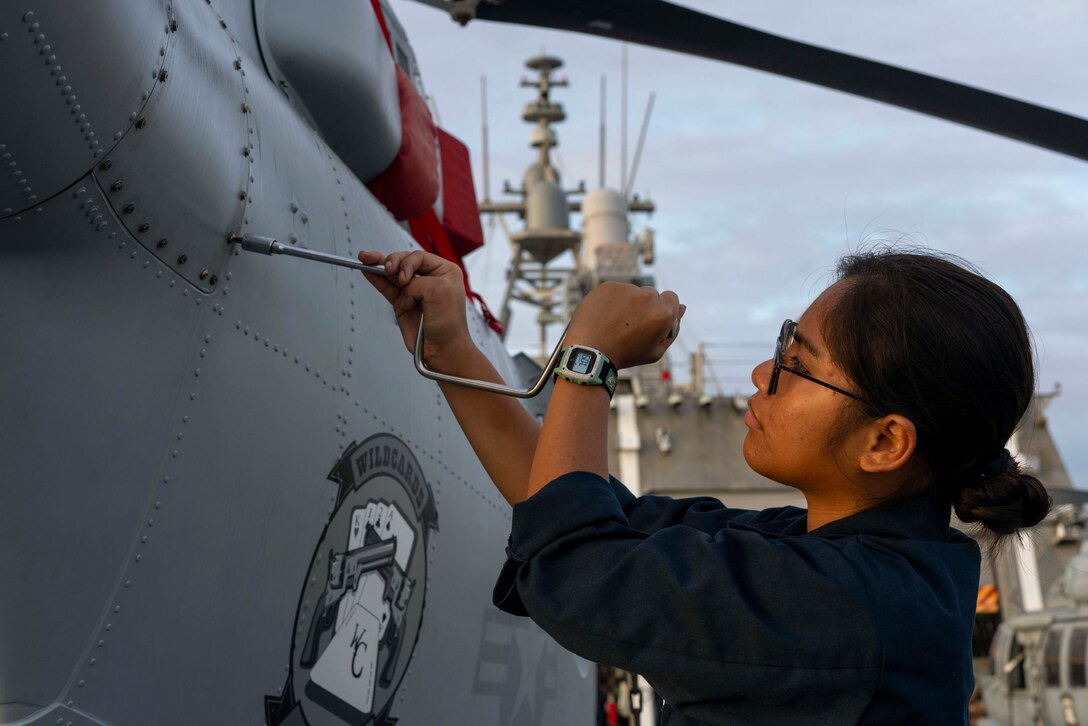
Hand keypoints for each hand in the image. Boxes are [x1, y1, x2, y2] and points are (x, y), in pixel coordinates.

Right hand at [358, 250, 475, 370]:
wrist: (442, 349)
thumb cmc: (450, 324)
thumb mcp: (439, 292)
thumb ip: (417, 282)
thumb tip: (403, 286)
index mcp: (444, 271)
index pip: (419, 257)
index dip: (408, 264)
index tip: (405, 279)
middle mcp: (429, 279)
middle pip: (404, 262)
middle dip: (393, 263)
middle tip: (388, 270)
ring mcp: (414, 292)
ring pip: (393, 274)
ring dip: (378, 265)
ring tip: (365, 258)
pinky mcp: (403, 304)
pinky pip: (387, 287)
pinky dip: (376, 279)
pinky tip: (367, 269)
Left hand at [563, 282, 685, 368]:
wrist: (589, 352)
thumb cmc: (625, 355)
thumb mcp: (655, 351)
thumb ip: (673, 329)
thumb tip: (682, 308)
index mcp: (662, 314)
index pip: (671, 297)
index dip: (663, 308)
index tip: (650, 319)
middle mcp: (647, 297)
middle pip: (651, 295)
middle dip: (644, 306)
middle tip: (629, 326)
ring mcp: (626, 289)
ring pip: (632, 292)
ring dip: (627, 303)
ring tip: (614, 324)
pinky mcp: (609, 286)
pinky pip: (615, 291)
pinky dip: (611, 300)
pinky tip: (604, 317)